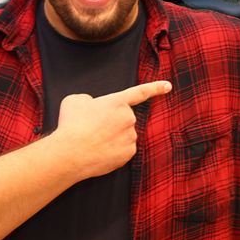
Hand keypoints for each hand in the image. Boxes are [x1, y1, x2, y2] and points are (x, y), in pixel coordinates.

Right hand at [53, 81, 171, 179]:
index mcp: (117, 102)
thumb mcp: (75, 100)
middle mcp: (128, 118)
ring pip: (124, 135)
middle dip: (112, 123)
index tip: (168, 86)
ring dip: (112, 137)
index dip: (156, 88)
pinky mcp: (128, 154)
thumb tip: (92, 106)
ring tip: (93, 141)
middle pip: (124, 118)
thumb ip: (89, 99)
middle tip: (92, 129)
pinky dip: (113, 151)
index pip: (140, 92)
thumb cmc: (70, 125)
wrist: (70, 153)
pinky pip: (123, 149)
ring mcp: (130, 136)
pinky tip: (99, 151)